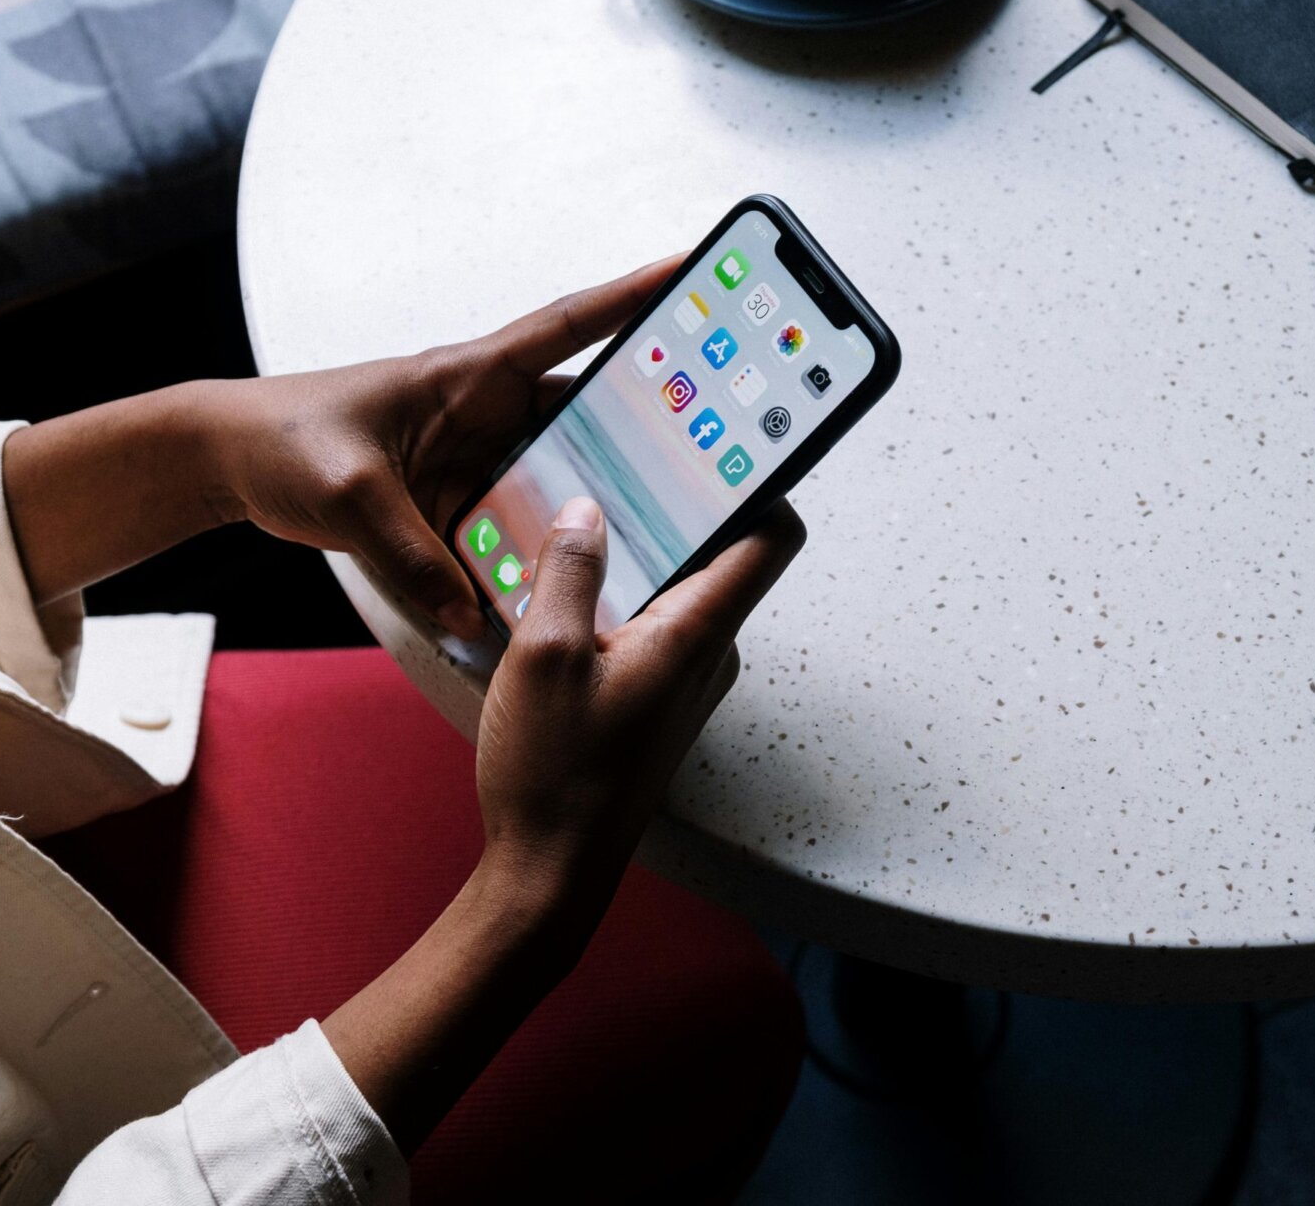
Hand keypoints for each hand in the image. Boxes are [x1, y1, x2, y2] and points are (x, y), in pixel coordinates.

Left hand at [207, 257, 682, 638]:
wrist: (229, 461)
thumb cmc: (283, 439)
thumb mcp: (349, 494)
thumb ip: (411, 555)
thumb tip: (469, 614)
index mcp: (467, 377)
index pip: (568, 327)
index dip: (634, 297)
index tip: (696, 273)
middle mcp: (481, 415)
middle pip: (582, 417)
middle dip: (645, 427)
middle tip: (713, 449)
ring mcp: (471, 462)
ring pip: (553, 481)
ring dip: (591, 504)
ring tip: (658, 532)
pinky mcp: (451, 506)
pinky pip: (511, 529)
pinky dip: (535, 555)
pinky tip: (565, 588)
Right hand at [474, 494, 806, 899]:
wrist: (548, 872)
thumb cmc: (553, 776)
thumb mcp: (545, 655)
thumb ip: (570, 571)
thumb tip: (585, 508)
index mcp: (695, 634)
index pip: (770, 538)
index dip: (757, 482)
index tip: (718, 442)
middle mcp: (706, 655)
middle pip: (718, 554)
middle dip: (670, 507)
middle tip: (614, 464)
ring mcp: (684, 682)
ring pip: (676, 592)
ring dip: (632, 559)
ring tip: (570, 526)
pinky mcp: (655, 703)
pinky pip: (651, 629)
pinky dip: (615, 602)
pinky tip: (558, 599)